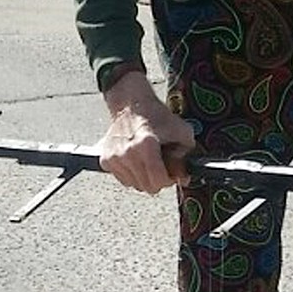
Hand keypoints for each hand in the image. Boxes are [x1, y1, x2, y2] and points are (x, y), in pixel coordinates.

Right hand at [99, 72, 195, 194]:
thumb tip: (183, 177)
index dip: (169, 180)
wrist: (131, 104)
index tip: (171, 173)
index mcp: (146, 145)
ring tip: (147, 161)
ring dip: (144, 178)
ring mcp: (114, 158)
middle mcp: (127, 153)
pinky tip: (136, 161)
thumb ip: (186, 156)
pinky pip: (123, 179)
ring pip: (134, 185)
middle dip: (157, 180)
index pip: (158, 181)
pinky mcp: (105, 160)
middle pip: (146, 187)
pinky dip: (131, 174)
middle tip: (160, 167)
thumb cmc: (155, 115)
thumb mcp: (181, 130)